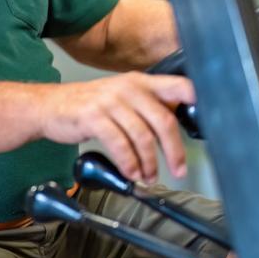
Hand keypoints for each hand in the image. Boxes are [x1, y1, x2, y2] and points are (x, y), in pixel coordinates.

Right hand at [39, 73, 194, 184]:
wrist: (48, 106)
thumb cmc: (88, 106)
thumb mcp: (120, 97)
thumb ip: (147, 106)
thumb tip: (176, 125)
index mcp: (140, 82)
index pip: (179, 86)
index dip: (197, 103)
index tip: (210, 125)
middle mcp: (128, 88)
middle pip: (164, 120)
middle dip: (175, 151)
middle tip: (178, 170)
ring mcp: (110, 101)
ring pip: (143, 136)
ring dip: (150, 162)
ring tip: (149, 175)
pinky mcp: (93, 116)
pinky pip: (120, 144)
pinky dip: (129, 163)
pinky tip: (131, 172)